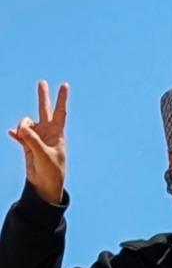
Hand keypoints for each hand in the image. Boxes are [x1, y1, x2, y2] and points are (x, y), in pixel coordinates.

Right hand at [9, 80, 68, 205]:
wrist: (45, 185)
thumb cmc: (51, 171)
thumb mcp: (43, 156)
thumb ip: (32, 141)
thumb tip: (21, 128)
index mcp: (57, 133)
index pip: (60, 112)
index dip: (62, 98)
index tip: (64, 85)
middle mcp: (47, 132)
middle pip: (44, 109)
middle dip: (43, 96)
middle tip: (42, 82)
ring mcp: (36, 137)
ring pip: (25, 123)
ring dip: (21, 128)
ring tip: (22, 138)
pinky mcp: (27, 145)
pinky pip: (19, 135)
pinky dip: (15, 134)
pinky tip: (11, 133)